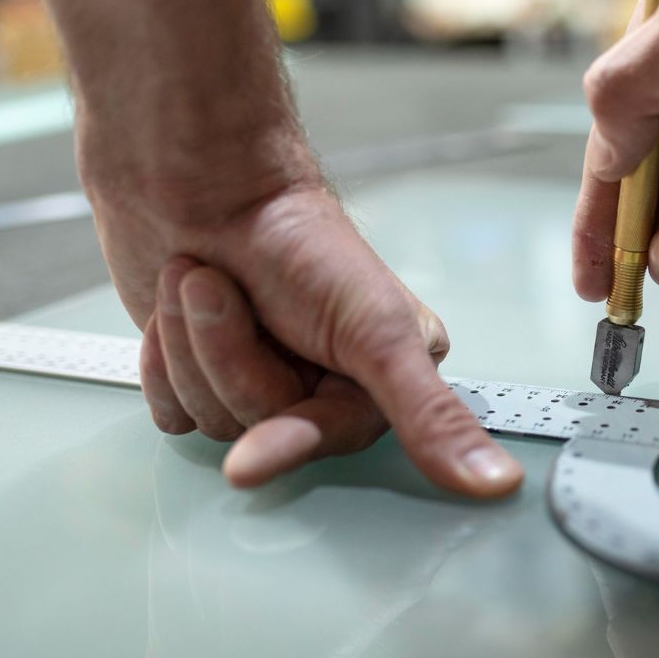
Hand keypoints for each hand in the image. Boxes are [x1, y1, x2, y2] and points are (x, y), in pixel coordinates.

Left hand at [81, 126, 522, 496]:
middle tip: (227, 291)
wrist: (197, 176)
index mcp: (386, 373)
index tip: (249, 461)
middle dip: (228, 356)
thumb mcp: (377, 330)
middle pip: (259, 429)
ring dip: (192, 344)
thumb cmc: (291, 231)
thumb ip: (431, 415)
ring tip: (204, 281)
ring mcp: (260, 378)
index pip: (334, 439)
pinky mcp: (202, 373)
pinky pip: (171, 412)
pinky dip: (163, 360)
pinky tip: (176, 314)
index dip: (287, 439)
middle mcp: (325, 383)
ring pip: (210, 419)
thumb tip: (496, 481)